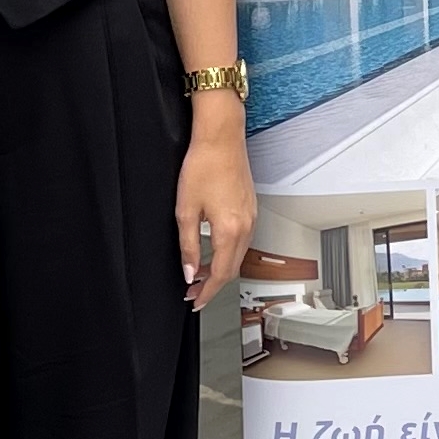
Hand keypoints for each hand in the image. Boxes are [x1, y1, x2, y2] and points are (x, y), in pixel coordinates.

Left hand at [177, 124, 253, 306]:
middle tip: (194, 292)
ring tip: (200, 274)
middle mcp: (247, 226)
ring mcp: (252, 217)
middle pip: (233, 268)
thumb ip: (188, 246)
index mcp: (230, 230)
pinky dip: (228, 253)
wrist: (221, 137)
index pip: (221, 274)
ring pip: (238, 255)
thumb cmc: (203, 165)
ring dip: (221, 269)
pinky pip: (242, 240)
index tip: (195, 301)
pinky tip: (214, 251)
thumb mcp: (186, 210)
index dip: (206, 292)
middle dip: (213, 284)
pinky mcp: (250, 208)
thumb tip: (190, 272)